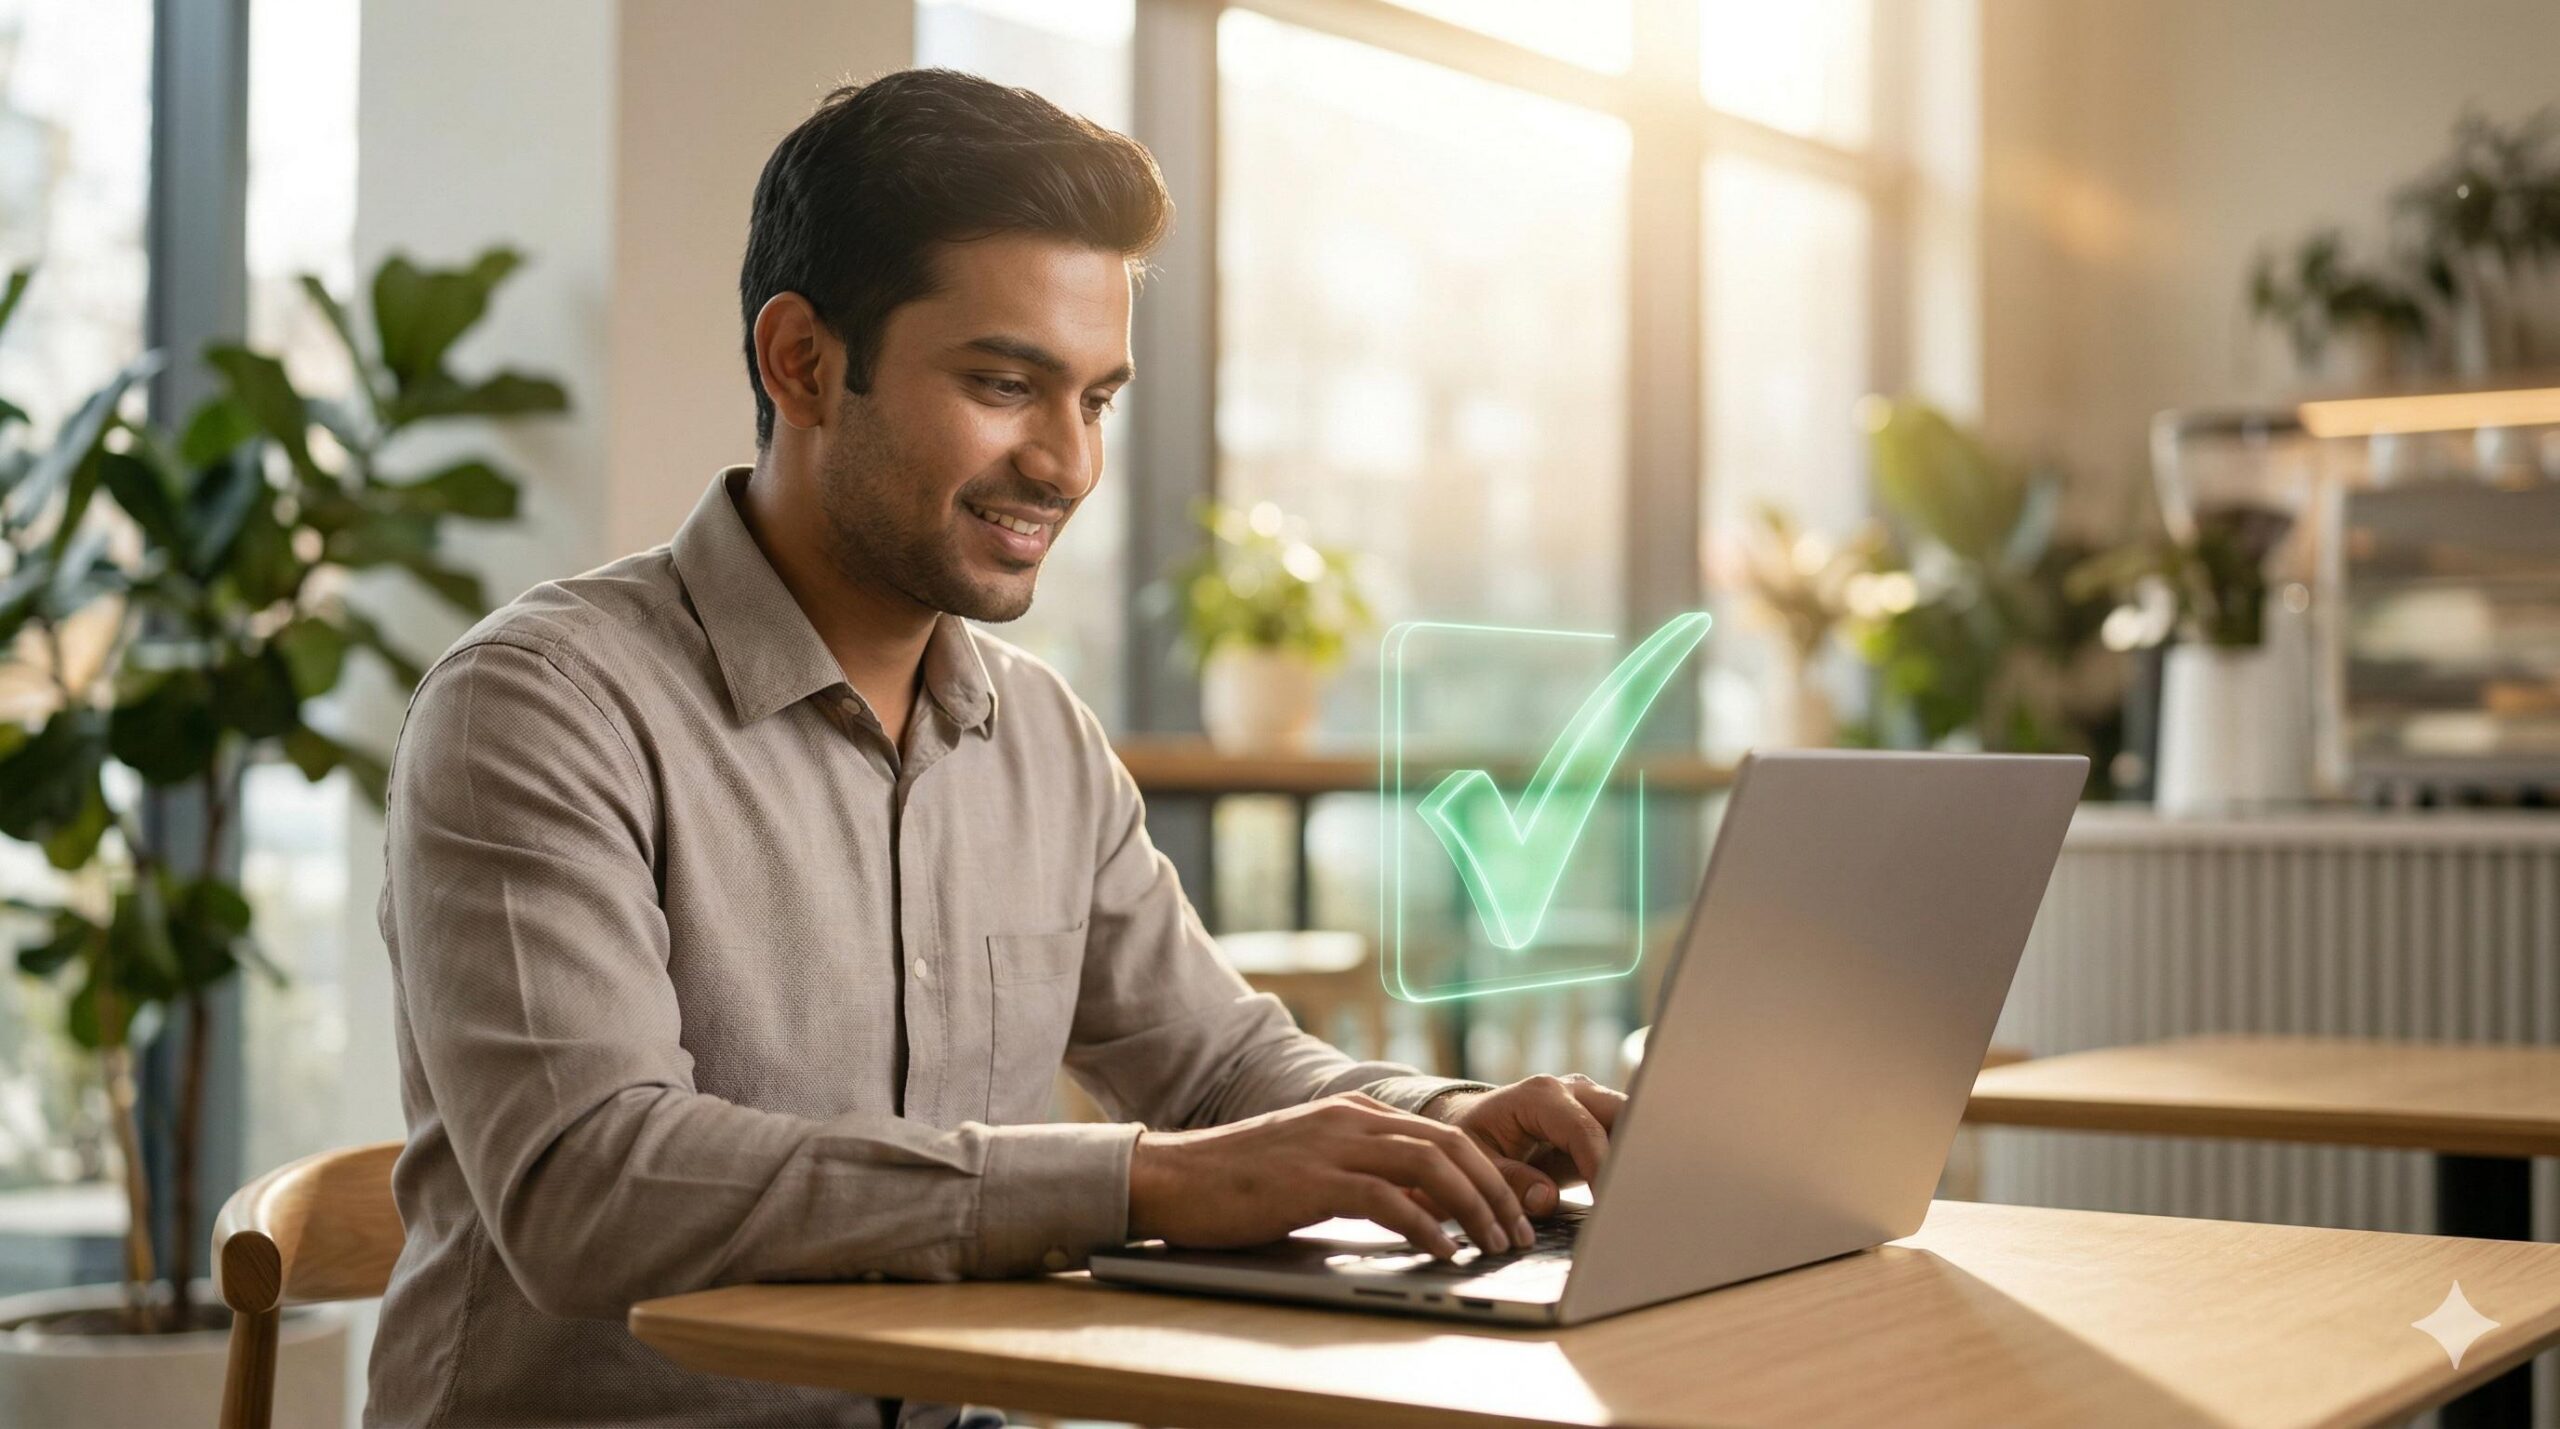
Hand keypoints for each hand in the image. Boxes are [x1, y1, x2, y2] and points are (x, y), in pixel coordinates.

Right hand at [1128, 1092, 1532, 1259]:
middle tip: (1518, 1233)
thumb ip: (1370, 1181)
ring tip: (1492, 1245)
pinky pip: (1386, 1199)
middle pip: (1450, 1144)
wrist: (1174, 1176)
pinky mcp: (1312, 1179)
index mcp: (1355, 1112)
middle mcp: (1351, 1118)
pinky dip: (1425, 1227)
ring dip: (1473, 1209)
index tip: (1512, 1212)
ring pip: (1429, 1165)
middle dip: (1495, 1191)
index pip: (1445, 1134)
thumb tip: (1427, 1213)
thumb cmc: (1241, 1183)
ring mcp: (1331, 1145)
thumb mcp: (1317, 1172)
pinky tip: (1443, 1252)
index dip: (1489, 1173)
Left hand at [1425, 1073, 1625, 1216]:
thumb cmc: (1476, 1141)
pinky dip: (1631, 1161)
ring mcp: (1591, 1101)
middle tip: (1635, 1197)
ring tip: (1637, 1196)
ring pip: (1633, 1122)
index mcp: (1540, 1095)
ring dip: (1636, 1156)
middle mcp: (1572, 1090)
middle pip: (1624, 1114)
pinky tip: (1632, 1191)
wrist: (1476, 1122)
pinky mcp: (1601, 1119)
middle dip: (1633, 1153)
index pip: (1585, 1131)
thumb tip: (1544, 1198)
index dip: (1601, 1169)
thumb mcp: (1479, 1164)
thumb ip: (1509, 1181)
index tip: (1608, 1204)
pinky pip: (1627, 1135)